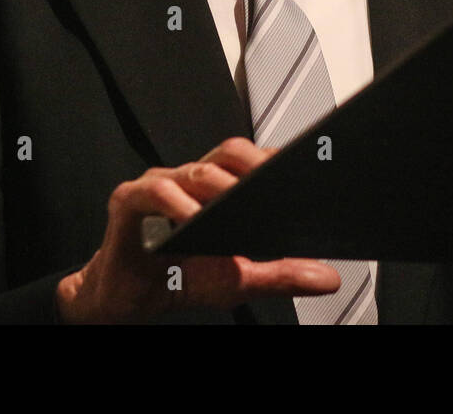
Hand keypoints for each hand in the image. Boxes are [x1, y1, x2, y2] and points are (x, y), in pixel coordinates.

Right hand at [55, 137, 339, 322]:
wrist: (125, 298)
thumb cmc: (177, 278)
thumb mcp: (237, 280)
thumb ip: (280, 275)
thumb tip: (326, 279)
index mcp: (216, 189)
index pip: (252, 161)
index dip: (276, 160)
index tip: (303, 169)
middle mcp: (189, 179)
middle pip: (228, 154)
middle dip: (256, 164)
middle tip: (277, 184)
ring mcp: (159, 185)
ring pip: (195, 170)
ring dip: (221, 187)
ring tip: (238, 206)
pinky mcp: (129, 200)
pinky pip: (155, 191)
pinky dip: (176, 204)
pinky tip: (191, 221)